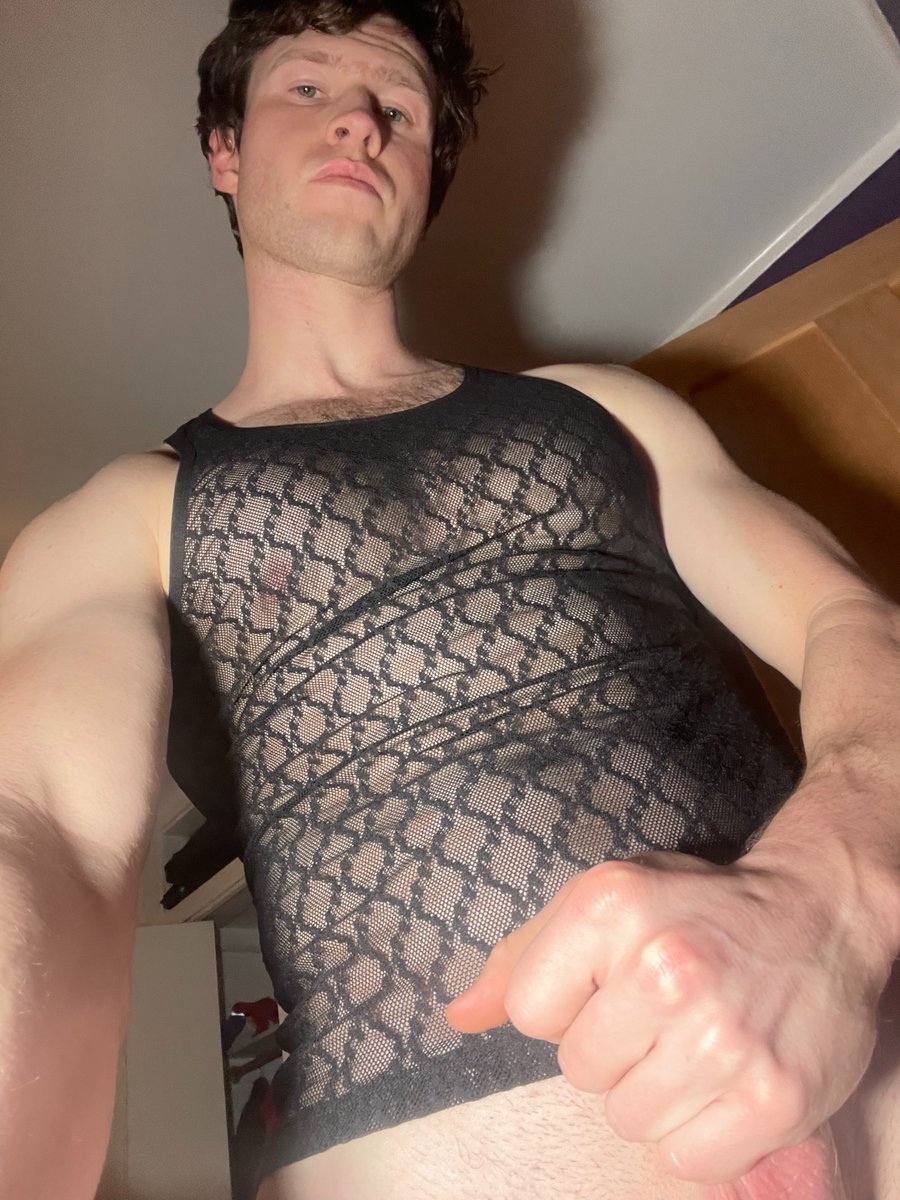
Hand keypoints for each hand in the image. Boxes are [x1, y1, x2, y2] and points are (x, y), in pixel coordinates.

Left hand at [443, 849, 880, 1188]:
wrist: (819, 914)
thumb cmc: (696, 909)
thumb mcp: (607, 901)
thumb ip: (524, 957)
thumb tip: (456, 1018)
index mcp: (609, 904)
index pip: (527, 1011)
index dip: (566, 1006)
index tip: (611, 983)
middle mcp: (664, 966)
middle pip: (578, 1071)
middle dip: (613, 1050)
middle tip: (662, 1011)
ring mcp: (722, 1035)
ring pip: (628, 1120)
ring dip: (656, 1092)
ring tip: (696, 1039)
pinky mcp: (773, 1097)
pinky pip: (687, 1159)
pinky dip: (703, 1133)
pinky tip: (726, 1078)